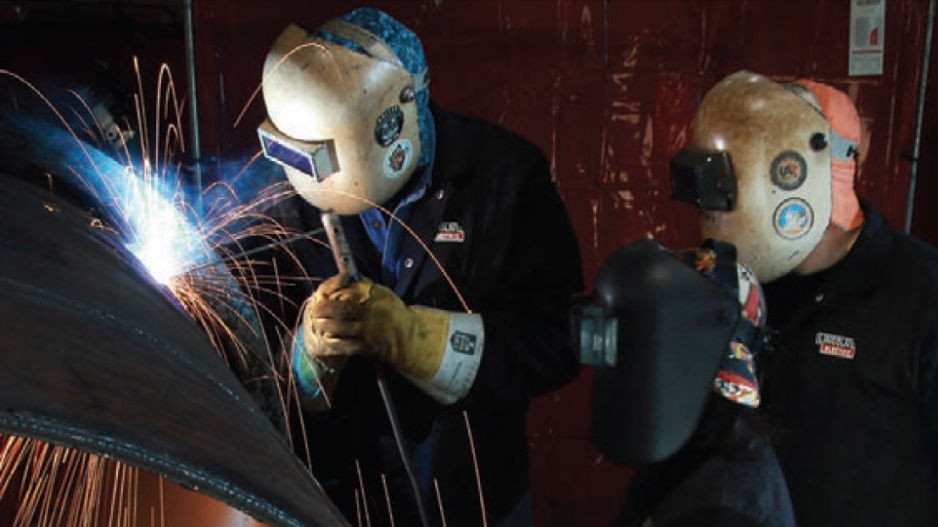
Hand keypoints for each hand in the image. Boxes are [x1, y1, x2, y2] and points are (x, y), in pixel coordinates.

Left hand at [300, 274, 449, 380]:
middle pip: (340, 310)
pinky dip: (332, 343)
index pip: (348, 292)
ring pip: (339, 327)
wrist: (408, 336)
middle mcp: (371, 313)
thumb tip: (343, 277)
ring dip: (325, 326)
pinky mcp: (366, 346)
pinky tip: (326, 340)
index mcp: (374, 297)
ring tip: (317, 324)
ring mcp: (368, 331)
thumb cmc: (392, 311)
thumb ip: (364, 286)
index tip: (320, 295)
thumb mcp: (382, 293)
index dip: (331, 294)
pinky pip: (345, 345)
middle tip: (313, 310)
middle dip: (323, 310)